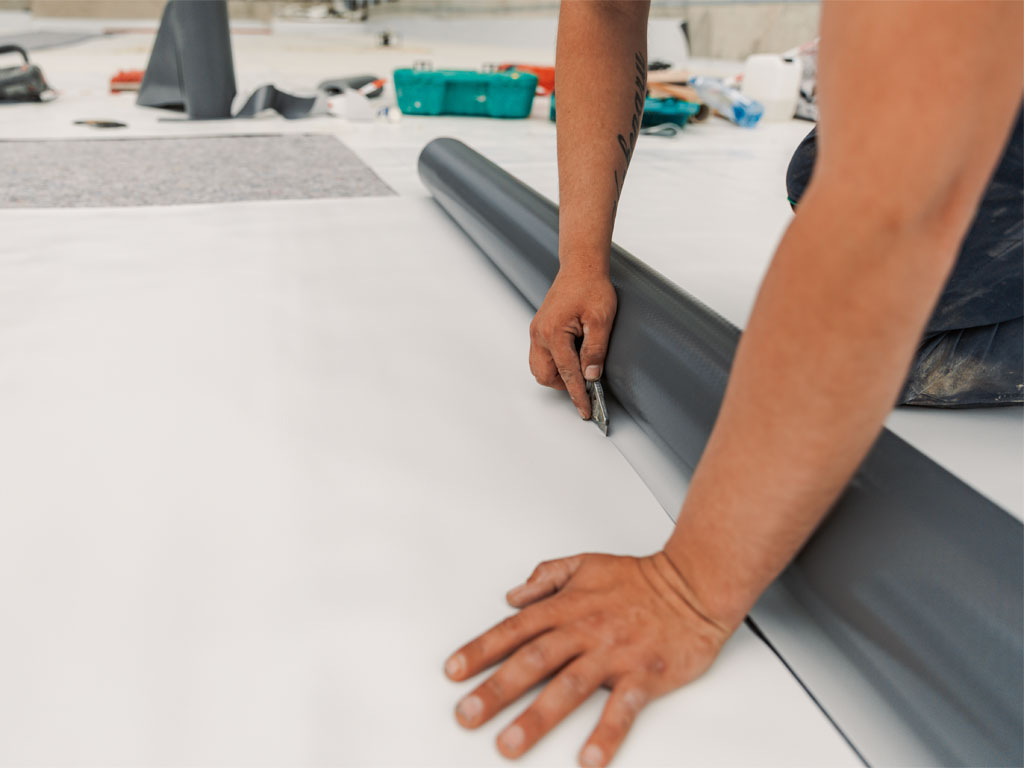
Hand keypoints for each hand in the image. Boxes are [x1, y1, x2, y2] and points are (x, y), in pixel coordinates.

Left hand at [444, 552, 730, 765]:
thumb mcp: (586, 563)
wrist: (694, 584)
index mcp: (568, 606)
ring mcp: (614, 654)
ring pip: (568, 688)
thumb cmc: (641, 578)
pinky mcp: (644, 675)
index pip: (514, 629)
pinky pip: (622, 708)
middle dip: (495, 690)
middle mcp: (585, 631)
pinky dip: (606, 734)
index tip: (454, 671)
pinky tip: (588, 757)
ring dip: (536, 718)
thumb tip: (514, 595)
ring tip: (509, 744)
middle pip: (532, 661)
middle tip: (467, 715)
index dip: (481, 650)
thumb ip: (547, 577)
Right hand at [529, 269, 616, 419]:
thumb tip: (591, 376)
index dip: (578, 395)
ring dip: (558, 375)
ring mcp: (537, 331)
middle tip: (588, 384)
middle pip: (546, 376)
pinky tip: (571, 358)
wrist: (581, 266)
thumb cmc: (591, 287)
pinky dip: (554, 364)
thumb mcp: (601, 320)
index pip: (567, 374)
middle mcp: (540, 334)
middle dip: (565, 385)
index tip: (586, 410)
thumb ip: (595, 350)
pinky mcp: (539, 329)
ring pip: (540, 368)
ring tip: (580, 370)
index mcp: (554, 333)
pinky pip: (540, 356)